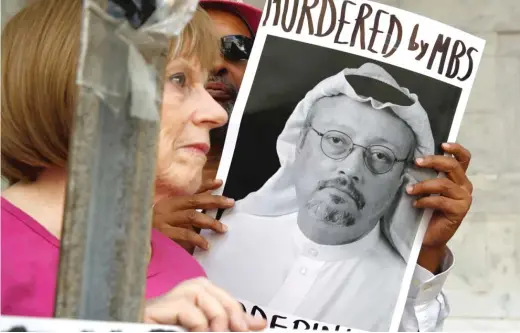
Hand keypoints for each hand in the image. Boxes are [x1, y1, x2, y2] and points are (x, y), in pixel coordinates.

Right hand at [144, 277, 266, 331]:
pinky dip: (198, 324)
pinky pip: (185, 307)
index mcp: (189, 300)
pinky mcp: (152, 311)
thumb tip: (258, 324)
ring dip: (214, 318)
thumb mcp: (207, 331)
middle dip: (228, 311)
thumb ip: (229, 326)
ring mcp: (162, 302)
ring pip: (198, 292)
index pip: (218, 294)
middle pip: (207, 288)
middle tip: (237, 332)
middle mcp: (174, 296)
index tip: (255, 327)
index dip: (237, 310)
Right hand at [153, 179, 233, 250]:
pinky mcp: (164, 236)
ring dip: (209, 221)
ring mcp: (165, 222)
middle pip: (194, 201)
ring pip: (191, 216)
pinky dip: (197, 239)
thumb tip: (209, 200)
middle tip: (230, 203)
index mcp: (169, 203)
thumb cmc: (152, 229)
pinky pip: (184, 235)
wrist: (133, 240)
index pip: (190, 192)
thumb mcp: (168, 215)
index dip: (206, 186)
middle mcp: (167, 209)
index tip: (220, 183)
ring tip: (222, 228)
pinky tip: (206, 245)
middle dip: (214, 201)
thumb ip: (187, 207)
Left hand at [405, 143, 472, 271]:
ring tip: (409, 190)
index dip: (455, 149)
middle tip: (416, 162)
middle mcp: (464, 186)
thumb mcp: (427, 189)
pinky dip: (425, 200)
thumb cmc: (425, 210)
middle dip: (433, 161)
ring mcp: (464, 199)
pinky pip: (440, 200)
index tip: (442, 144)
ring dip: (423, 185)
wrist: (427, 236)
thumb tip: (413, 160)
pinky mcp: (459, 211)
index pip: (463, 159)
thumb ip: (427, 176)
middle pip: (452, 166)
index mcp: (458, 178)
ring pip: (444, 184)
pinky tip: (415, 204)